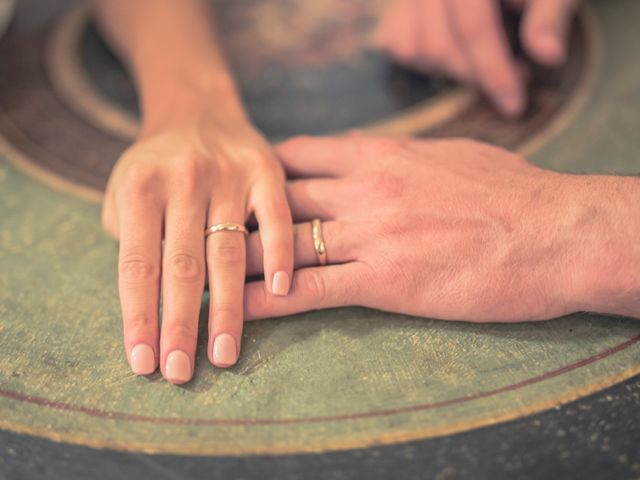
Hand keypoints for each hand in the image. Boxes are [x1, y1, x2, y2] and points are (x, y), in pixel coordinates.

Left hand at [102, 108, 292, 382]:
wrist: (197, 111)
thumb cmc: (156, 164)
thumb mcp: (123, 189)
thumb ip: (130, 237)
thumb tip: (149, 297)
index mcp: (140, 186)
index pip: (137, 265)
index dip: (138, 316)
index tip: (143, 362)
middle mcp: (184, 179)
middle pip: (182, 266)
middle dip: (179, 325)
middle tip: (180, 373)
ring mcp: (229, 175)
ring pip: (228, 252)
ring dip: (227, 308)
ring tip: (224, 354)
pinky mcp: (266, 171)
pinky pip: (274, 218)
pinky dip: (279, 254)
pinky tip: (282, 292)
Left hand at [243, 135, 639, 321]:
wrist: (556, 232)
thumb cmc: (511, 192)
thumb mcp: (448, 153)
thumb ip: (397, 152)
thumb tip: (359, 147)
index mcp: (381, 153)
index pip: (296, 155)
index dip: (260, 173)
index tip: (239, 190)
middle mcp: (366, 188)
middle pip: (278, 198)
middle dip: (238, 215)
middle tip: (204, 233)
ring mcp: (373, 234)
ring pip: (284, 245)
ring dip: (237, 262)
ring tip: (199, 278)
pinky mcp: (387, 281)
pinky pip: (311, 291)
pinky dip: (267, 302)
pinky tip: (236, 312)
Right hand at [376, 0, 579, 115]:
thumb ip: (550, 14)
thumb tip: (549, 57)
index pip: (473, 27)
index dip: (494, 72)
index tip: (514, 106)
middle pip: (440, 45)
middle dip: (475, 75)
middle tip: (514, 78)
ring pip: (414, 48)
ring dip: (450, 68)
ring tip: (485, 60)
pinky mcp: (397, 4)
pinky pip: (395, 43)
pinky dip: (422, 58)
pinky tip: (455, 51)